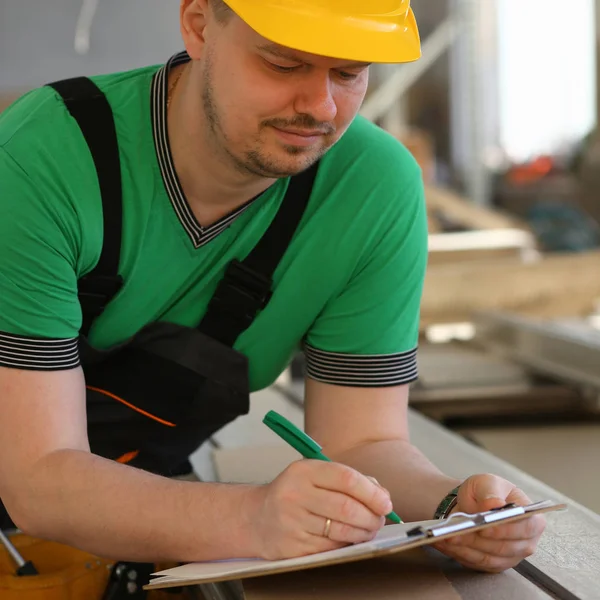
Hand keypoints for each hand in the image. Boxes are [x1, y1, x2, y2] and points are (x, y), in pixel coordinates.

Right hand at [247, 460, 391, 559]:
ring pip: (341, 530)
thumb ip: (347, 479)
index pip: (345, 478)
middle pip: (346, 507)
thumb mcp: (314, 475)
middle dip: (371, 516)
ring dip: (363, 532)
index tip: (385, 502)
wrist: (256, 517)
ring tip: (369, 529)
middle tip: (380, 519)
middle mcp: (294, 494)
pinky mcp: (292, 546)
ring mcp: (292, 521)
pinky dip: (346, 543)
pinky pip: (330, 547)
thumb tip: (381, 494)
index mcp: (303, 471)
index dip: (371, 492)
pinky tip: (349, 538)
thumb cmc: (295, 493)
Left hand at [434, 474, 545, 572]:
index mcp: (531, 519)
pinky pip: (475, 562)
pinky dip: (457, 552)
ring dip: (464, 547)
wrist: (472, 503)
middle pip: (503, 547)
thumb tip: (494, 504)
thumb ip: (491, 492)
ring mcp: (510, 556)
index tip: (484, 527)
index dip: (504, 530)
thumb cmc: (485, 492)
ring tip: (445, 536)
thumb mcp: (487, 483)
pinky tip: (444, 542)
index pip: (524, 528)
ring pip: (487, 557)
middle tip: (456, 532)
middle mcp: (525, 542)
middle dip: (477, 540)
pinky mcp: (493, 564)